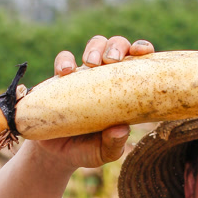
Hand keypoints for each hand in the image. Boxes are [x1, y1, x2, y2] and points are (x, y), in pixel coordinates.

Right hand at [28, 34, 154, 170]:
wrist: (54, 153)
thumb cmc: (86, 149)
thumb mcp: (102, 153)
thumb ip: (113, 144)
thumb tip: (121, 129)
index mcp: (124, 89)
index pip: (138, 62)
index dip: (142, 50)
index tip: (142, 52)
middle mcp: (107, 76)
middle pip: (116, 45)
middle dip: (116, 46)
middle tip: (111, 60)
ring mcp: (84, 75)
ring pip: (94, 45)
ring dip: (95, 48)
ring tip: (90, 63)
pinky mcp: (60, 79)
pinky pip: (62, 60)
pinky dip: (64, 60)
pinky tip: (64, 73)